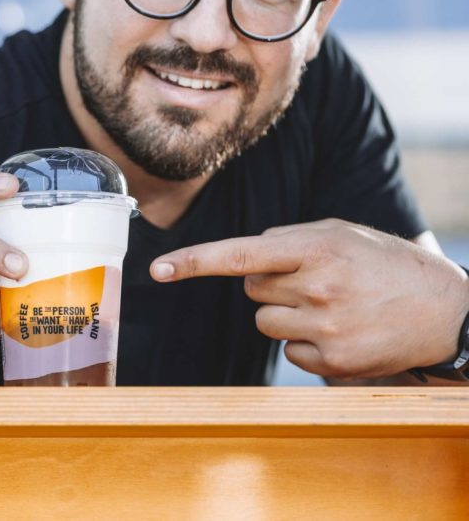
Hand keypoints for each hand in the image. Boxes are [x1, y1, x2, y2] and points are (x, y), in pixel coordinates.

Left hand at [149, 219, 468, 378]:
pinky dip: (305, 342)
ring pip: (265, 321)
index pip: (240, 255)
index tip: (158, 270)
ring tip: (333, 306)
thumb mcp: (342, 233)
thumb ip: (289, 239)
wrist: (447, 311)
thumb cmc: (385, 264)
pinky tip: (341, 331)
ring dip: (287, 313)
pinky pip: (289, 352)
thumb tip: (243, 256)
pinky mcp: (333, 363)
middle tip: (317, 280)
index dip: (194, 261)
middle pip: (251, 289)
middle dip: (272, 283)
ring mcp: (326, 329)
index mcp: (316, 248)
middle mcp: (318, 288)